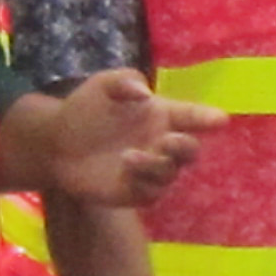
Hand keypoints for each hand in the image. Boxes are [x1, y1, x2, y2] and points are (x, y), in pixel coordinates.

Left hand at [5, 69, 224, 210]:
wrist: (55, 142)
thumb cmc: (85, 108)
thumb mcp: (103, 84)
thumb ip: (124, 81)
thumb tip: (144, 95)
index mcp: (163, 115)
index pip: (192, 117)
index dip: (207, 118)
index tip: (220, 119)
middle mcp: (163, 143)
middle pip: (189, 150)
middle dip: (184, 146)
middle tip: (166, 140)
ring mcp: (151, 170)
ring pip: (169, 173)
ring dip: (155, 165)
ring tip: (128, 156)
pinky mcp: (136, 192)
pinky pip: (152, 193)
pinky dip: (143, 183)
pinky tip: (125, 170)